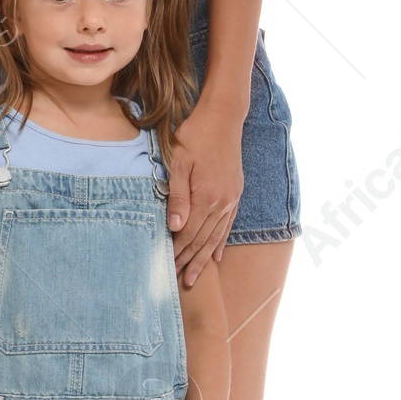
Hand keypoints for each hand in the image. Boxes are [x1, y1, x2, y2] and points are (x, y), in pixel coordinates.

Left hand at [167, 102, 244, 285]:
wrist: (223, 116)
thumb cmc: (194, 135)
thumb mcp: (179, 161)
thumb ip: (177, 195)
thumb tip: (175, 227)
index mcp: (205, 195)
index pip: (188, 233)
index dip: (177, 251)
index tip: (165, 267)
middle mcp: (221, 202)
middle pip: (203, 239)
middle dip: (190, 262)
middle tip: (179, 283)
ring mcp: (231, 198)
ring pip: (216, 236)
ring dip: (204, 258)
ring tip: (195, 277)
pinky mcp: (235, 193)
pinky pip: (228, 225)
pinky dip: (221, 242)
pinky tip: (217, 256)